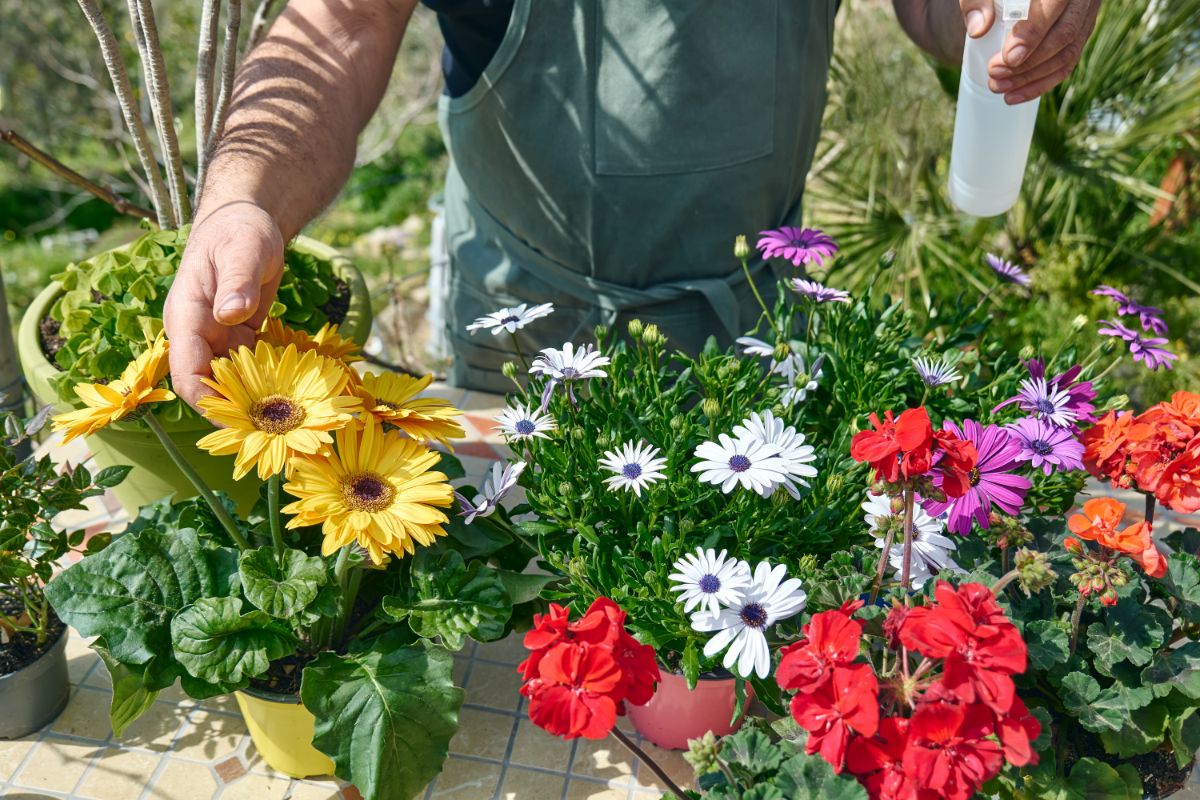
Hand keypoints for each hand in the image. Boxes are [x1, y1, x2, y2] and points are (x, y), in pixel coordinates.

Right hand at [163, 202, 283, 410]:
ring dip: (252, 404)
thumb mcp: (244, 249)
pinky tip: (290, 403)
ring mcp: (216, 339)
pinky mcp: (237, 340)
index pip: (187, 372)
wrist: (246, 222)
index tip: (237, 425)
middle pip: (207, 387)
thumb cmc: (240, 231)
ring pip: (229, 383)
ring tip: (285, 427)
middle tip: (272, 434)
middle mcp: (197, 335)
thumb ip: (237, 281)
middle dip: (234, 413)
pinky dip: (265, 386)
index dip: (208, 402)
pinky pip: (248, 371)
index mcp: (187, 317)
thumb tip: (231, 314)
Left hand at [960, 0, 1101, 103]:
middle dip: (1029, 62)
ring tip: (999, 88)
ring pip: (1068, 51)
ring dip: (1033, 77)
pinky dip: (1042, 82)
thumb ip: (976, 0)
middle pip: (1065, 33)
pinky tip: (1016, 94)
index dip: (1033, 33)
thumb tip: (978, 29)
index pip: (1055, 4)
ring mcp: (1084, 14)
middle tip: (995, 74)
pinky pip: (1068, 61)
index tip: (1008, 58)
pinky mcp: (1080, 31)